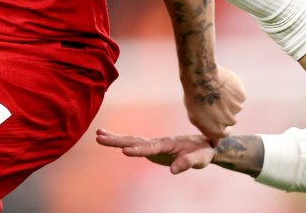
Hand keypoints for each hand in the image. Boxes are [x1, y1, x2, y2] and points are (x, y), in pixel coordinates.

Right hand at [95, 128, 215, 173]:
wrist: (207, 143)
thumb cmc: (204, 150)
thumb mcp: (200, 158)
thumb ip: (188, 163)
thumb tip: (174, 170)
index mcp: (168, 143)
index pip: (151, 147)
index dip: (138, 150)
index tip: (124, 151)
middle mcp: (159, 141)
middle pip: (135, 140)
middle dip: (117, 139)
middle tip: (99, 136)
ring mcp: (154, 144)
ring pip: (132, 140)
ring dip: (115, 138)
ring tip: (98, 134)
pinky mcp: (152, 148)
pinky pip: (134, 144)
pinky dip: (122, 141)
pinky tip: (110, 139)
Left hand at [184, 65, 245, 145]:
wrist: (202, 78)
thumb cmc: (194, 98)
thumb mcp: (195, 118)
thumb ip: (207, 129)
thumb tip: (215, 141)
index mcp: (218, 131)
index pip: (224, 133)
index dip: (221, 126)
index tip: (217, 118)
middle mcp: (230, 122)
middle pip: (230, 120)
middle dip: (224, 113)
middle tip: (214, 101)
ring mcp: (237, 109)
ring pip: (235, 107)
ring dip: (229, 101)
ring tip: (217, 92)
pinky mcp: (242, 97)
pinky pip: (239, 96)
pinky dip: (233, 92)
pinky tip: (223, 86)